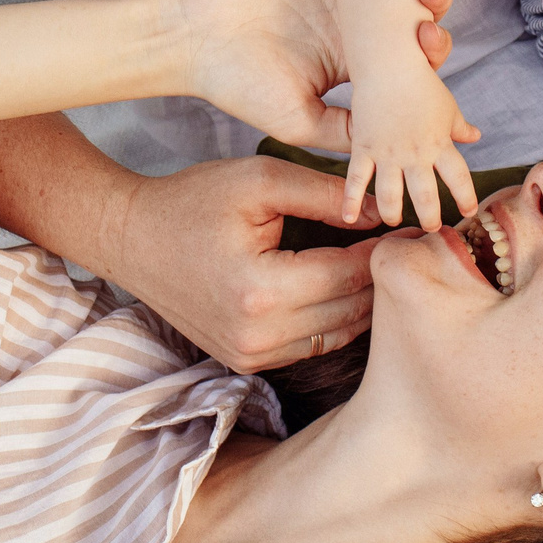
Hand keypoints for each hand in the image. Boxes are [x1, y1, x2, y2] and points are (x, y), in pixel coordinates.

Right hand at [104, 155, 386, 371]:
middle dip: (381, 278)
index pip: (349, 276)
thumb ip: (326, 196)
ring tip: (381, 266)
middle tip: (405, 248)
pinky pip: (311, 343)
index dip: (384, 251)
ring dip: (362, 302)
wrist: (132, 238)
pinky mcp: (245, 360)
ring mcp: (249, 355)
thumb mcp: (261, 181)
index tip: (410, 230)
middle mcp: (257, 335)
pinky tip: (345, 287)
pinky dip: (333, 318)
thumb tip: (384, 212)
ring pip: (336, 333)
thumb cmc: (191, 201)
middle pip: (349, 310)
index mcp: (261, 291)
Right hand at [171, 0, 473, 151]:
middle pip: (414, 15)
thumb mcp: (299, 121)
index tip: (447, 74)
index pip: (410, 61)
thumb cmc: (239, 85)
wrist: (192, 36)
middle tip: (437, 24)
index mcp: (356, 61)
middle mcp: (356, 21)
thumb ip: (349, 132)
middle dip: (437, 17)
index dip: (434, 63)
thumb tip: (400, 150)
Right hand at [343, 63, 478, 231]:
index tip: (469, 212)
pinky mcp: (364, 147)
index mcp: (440, 143)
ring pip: (390, 194)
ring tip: (394, 220)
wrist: (389, 64)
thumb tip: (476, 136)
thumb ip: (459, 127)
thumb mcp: (447, 107)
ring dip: (393, 213)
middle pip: (426, 195)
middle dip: (430, 216)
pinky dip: (351, 200)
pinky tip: (348, 218)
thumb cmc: (421, 83)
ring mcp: (388, 152)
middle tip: (432, 228)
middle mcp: (416, 153)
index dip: (465, 198)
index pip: (459, 179)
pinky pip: (356, 179)